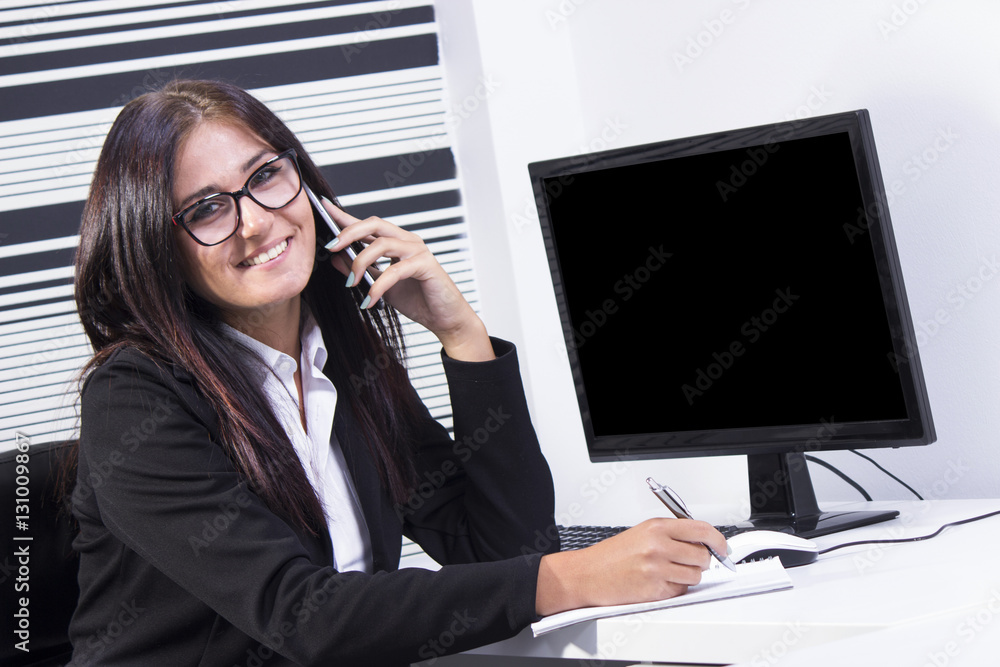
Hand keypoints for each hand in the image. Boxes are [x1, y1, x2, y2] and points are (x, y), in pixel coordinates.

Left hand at [322, 199, 493, 360]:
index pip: (367, 225)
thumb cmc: (418, 300)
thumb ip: (360, 270)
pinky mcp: (425, 265)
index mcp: (397, 243)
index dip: (345, 215)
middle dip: (348, 232)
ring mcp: (418, 251)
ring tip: (350, 284)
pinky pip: (395, 270)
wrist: (444, 319)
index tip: (323, 207)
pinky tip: (370, 299)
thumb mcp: (379, 285)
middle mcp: (408, 241)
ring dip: (360, 263)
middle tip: (330, 246)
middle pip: (374, 224)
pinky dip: (378, 285)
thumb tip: (335, 257)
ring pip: (381, 244)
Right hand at [535, 519, 726, 615]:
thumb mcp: (642, 532)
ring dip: (688, 576)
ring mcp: (657, 569)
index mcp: (656, 527)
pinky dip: (675, 589)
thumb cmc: (612, 555)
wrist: (587, 574)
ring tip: (668, 572)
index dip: (718, 540)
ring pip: (695, 576)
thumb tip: (704, 540)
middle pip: (703, 555)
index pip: (702, 530)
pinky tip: (658, 582)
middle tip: (688, 561)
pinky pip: (681, 591)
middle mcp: (658, 546)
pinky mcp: (655, 590)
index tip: (722, 547)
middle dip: (701, 561)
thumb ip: (672, 533)